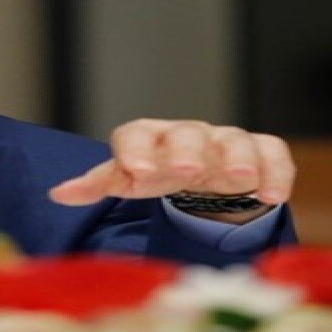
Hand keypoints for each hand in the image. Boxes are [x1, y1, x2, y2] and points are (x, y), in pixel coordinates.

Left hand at [48, 119, 294, 222]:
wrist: (201, 171)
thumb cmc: (156, 172)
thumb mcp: (126, 179)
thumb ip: (96, 184)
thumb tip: (56, 194)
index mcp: (148, 138)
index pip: (135, 135)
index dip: (134, 151)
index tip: (135, 172)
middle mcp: (186, 136)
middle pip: (186, 135)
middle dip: (187, 151)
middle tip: (187, 170)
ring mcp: (224, 142)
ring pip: (233, 139)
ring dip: (238, 158)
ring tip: (240, 180)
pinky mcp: (260, 152)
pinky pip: (272, 151)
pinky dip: (275, 170)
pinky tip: (272, 196)